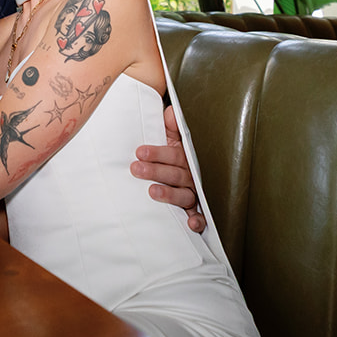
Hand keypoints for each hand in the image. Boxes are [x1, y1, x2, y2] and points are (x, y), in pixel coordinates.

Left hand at [132, 103, 205, 232]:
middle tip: (136, 169)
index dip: (157, 153)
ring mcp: (194, 193)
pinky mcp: (195, 210)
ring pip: (184, 194)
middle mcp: (191, 175)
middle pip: (175, 173)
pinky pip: (200, 217)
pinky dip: (198, 221)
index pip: (172, 154)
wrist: (185, 169)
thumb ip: (171, 125)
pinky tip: (191, 224)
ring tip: (152, 191)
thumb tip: (171, 112)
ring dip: (170, 194)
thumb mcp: (172, 138)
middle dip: (155, 171)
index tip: (140, 152)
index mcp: (185, 156)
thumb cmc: (172, 154)